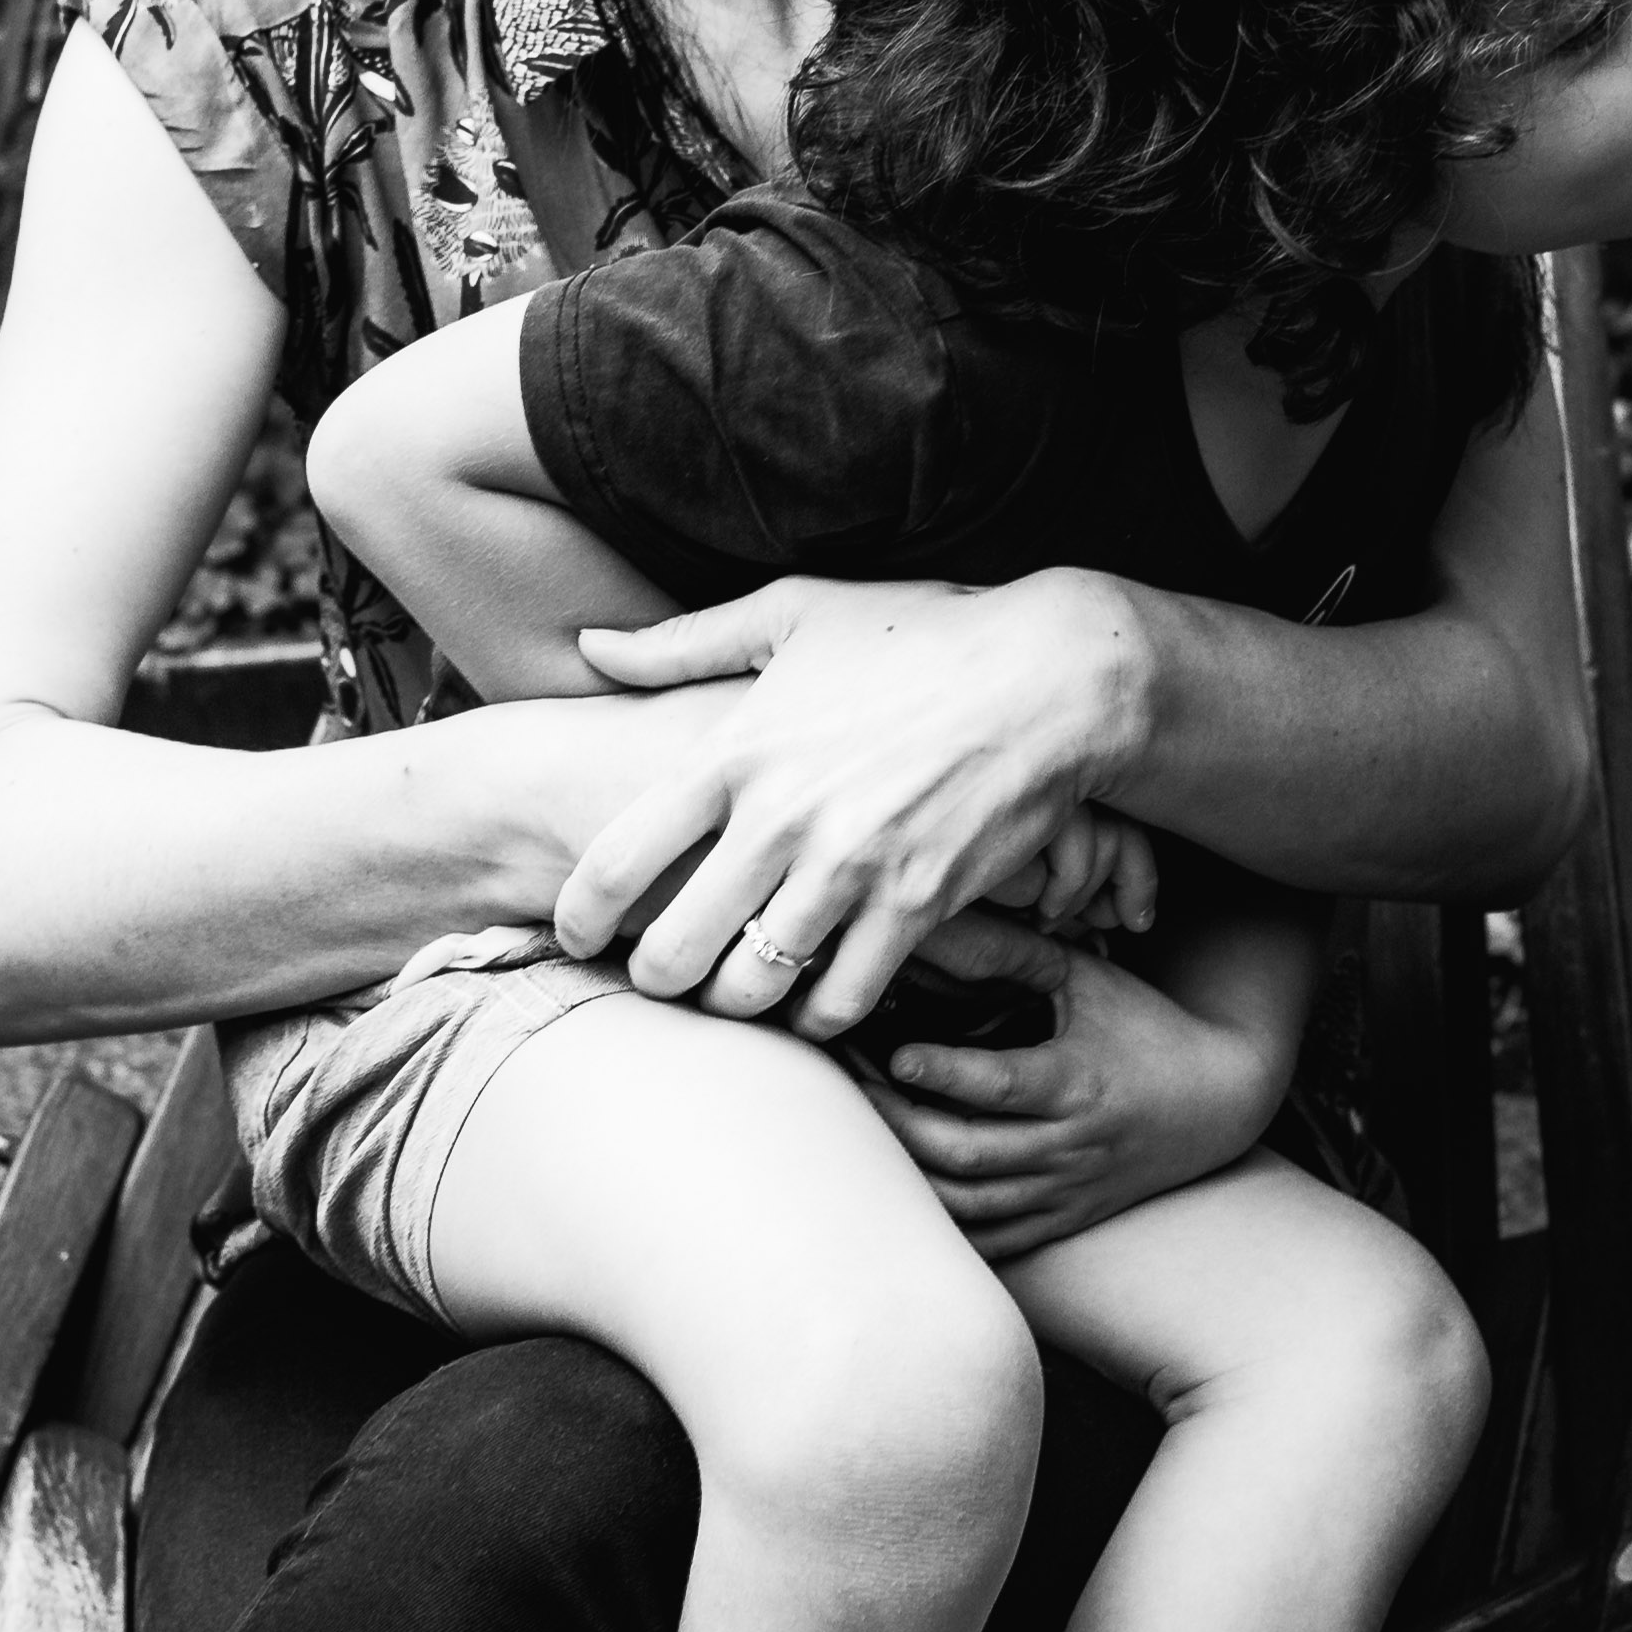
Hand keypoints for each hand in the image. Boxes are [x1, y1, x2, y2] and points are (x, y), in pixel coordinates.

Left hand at [554, 569, 1148, 1036]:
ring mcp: (852, 869)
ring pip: (754, 990)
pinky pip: (843, 999)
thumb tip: (589, 645)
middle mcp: (783, 820)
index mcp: (735, 752)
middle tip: (663, 978)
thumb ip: (683, 642)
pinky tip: (817, 1000)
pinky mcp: (918, 904)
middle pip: (673, 951)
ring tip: (739, 994)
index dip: (578, 918)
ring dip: (736, 1006)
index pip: (616, 861)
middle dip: (654, 981)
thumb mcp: (794, 613)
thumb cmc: (923, 634)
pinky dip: (821, 1017)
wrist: (1053, 673)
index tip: (578, 935)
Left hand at [849, 913, 1288, 1260]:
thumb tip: (932, 923)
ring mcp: (1064, 1191)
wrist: (1220, 1103)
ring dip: (904, 1174)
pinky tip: (894, 1190)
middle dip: (896, 1121)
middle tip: (850, 1083)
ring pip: (968, 1204)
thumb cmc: (1144, 1027)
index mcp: (1079, 1082)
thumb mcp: (1089, 980)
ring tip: (859, 1131)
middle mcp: (1070, 1146)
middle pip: (968, 1152)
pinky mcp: (1062, 1220)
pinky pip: (988, 1240)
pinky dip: (937, 1223)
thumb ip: (1014, 955)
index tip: (893, 1051)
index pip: (1002, 1086)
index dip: (943, 1072)